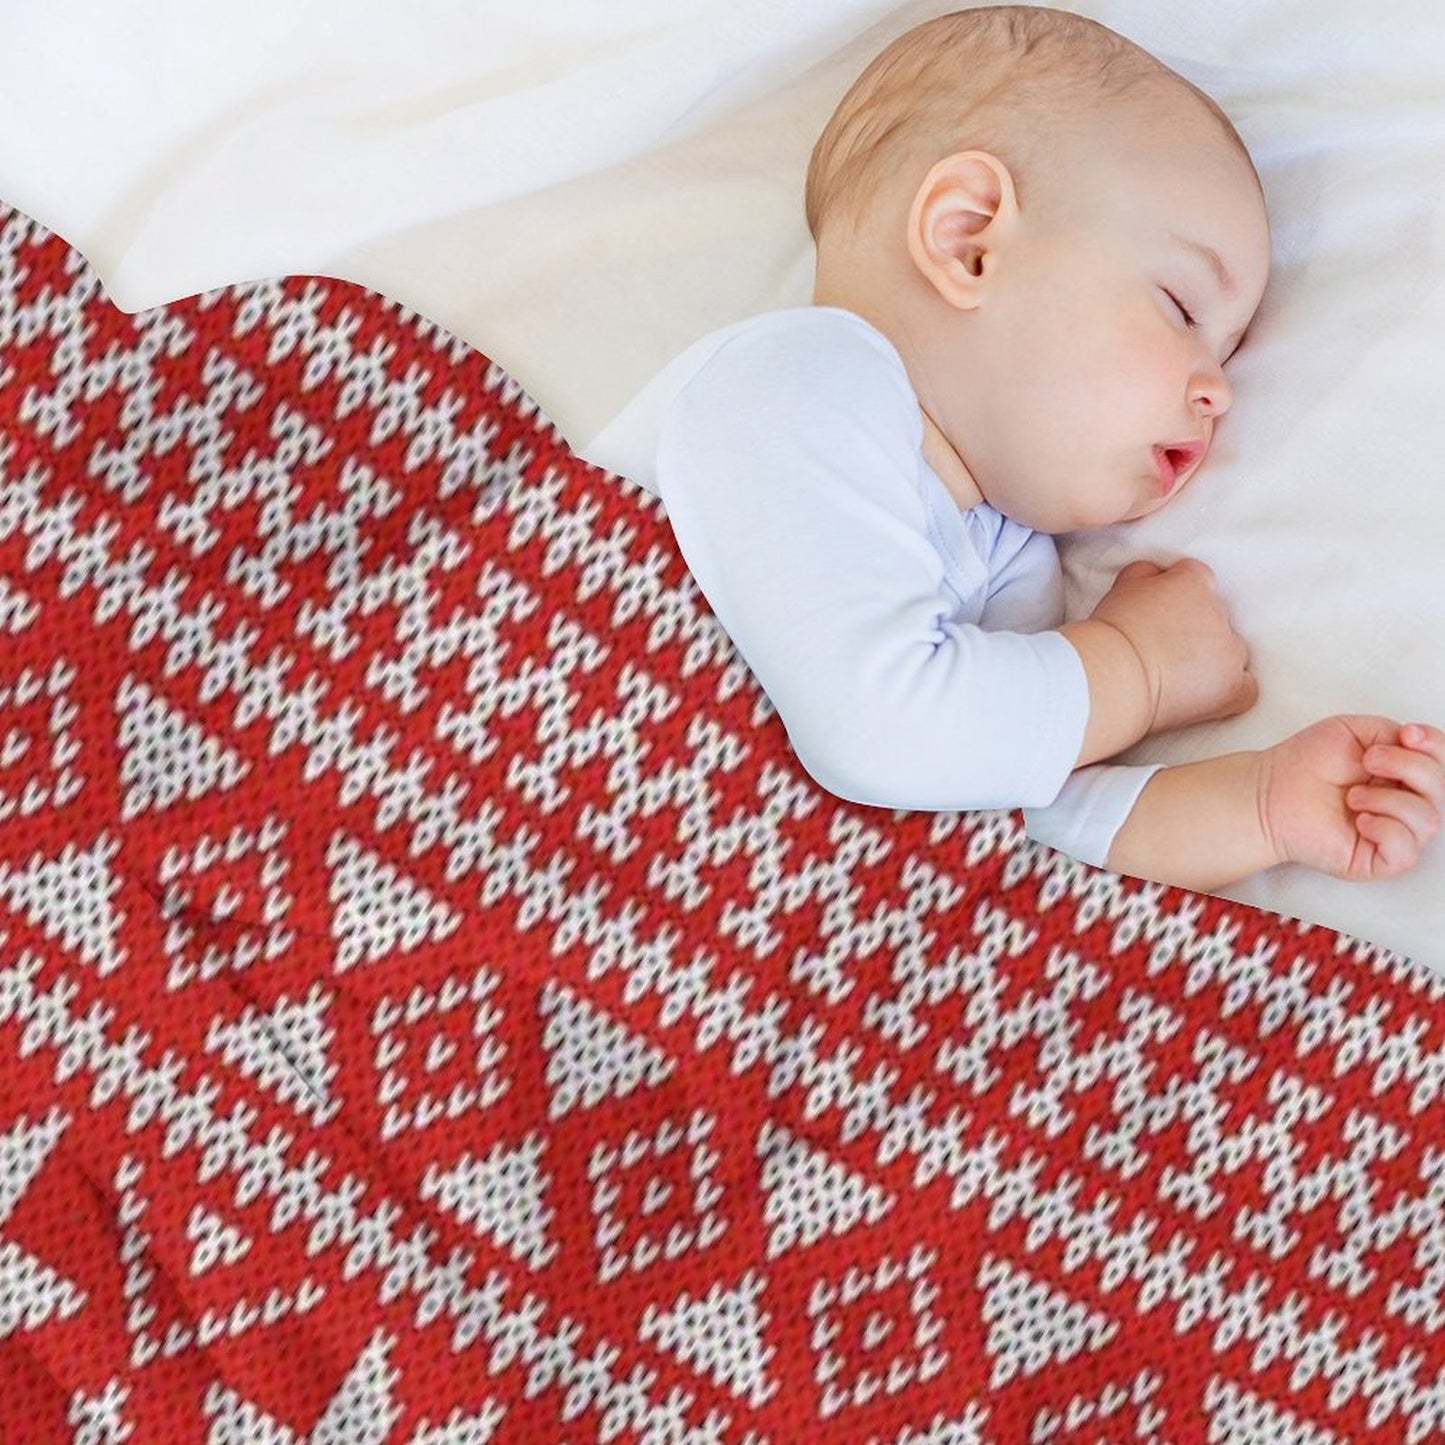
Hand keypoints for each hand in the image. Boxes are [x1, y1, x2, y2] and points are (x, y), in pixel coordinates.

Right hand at [1088, 558, 1255, 734]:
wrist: (1113, 675)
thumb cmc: (1111, 633)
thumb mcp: (1122, 586)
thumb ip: (1146, 574)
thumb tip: (1157, 574)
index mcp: (1194, 583)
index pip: (1197, 579)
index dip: (1178, 596)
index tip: (1161, 613)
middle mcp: (1218, 612)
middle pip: (1215, 617)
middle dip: (1195, 630)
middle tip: (1162, 648)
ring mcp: (1229, 651)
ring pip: (1231, 651)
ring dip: (1212, 660)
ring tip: (1178, 676)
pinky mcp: (1232, 687)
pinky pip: (1246, 687)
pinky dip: (1231, 691)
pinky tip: (1208, 696)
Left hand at [1260, 718, 1444, 880]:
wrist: (1269, 792)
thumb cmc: (1306, 764)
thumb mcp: (1354, 732)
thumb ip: (1393, 733)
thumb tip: (1418, 745)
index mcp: (1404, 774)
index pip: (1443, 763)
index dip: (1436, 746)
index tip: (1407, 734)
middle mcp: (1405, 804)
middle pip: (1442, 789)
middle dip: (1409, 767)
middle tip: (1368, 761)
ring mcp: (1394, 833)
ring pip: (1428, 820)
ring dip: (1388, 800)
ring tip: (1352, 796)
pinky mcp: (1377, 860)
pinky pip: (1406, 851)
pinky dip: (1386, 830)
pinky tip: (1359, 820)